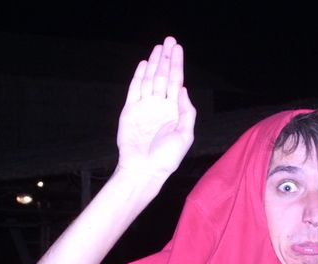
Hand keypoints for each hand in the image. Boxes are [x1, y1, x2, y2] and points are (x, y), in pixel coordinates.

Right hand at [116, 36, 196, 182]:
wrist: (143, 169)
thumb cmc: (166, 158)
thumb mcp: (185, 135)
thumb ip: (186, 112)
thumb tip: (183, 90)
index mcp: (174, 111)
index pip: (177, 82)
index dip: (177, 65)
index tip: (178, 49)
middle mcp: (160, 107)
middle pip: (163, 76)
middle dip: (166, 58)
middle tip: (169, 40)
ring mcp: (144, 107)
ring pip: (150, 79)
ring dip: (154, 63)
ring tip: (158, 47)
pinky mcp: (130, 111)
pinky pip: (134, 89)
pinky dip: (139, 76)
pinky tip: (144, 64)